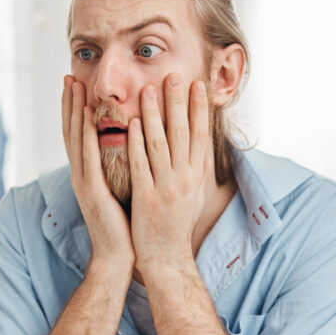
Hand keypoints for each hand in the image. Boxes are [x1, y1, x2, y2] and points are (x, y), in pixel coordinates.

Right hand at [61, 76, 133, 272]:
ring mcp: (84, 183)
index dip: (76, 110)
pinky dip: (89, 138)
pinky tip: (91, 120)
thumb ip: (118, 167)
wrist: (117, 256)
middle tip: (70, 77)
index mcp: (87, 174)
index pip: (79, 135)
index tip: (77, 85)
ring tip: (76, 88)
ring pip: (77, 140)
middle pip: (73, 131)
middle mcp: (81, 175)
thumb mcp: (119, 189)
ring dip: (76, 113)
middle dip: (71, 103)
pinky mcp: (93, 193)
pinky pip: (90, 160)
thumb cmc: (123, 225)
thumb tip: (129, 147)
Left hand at [127, 73, 209, 275]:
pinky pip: (141, 165)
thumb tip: (202, 144)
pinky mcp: (146, 198)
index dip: (199, 109)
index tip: (197, 84)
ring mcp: (165, 188)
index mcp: (196, 177)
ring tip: (148, 89)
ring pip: (160, 144)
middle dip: (177, 102)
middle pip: (182, 133)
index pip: (200, 135)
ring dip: (154, 114)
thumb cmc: (177, 226)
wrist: (167, 259)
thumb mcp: (194, 194)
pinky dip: (137, 142)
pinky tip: (133, 123)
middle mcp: (184, 179)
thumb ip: (196, 168)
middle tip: (173, 75)